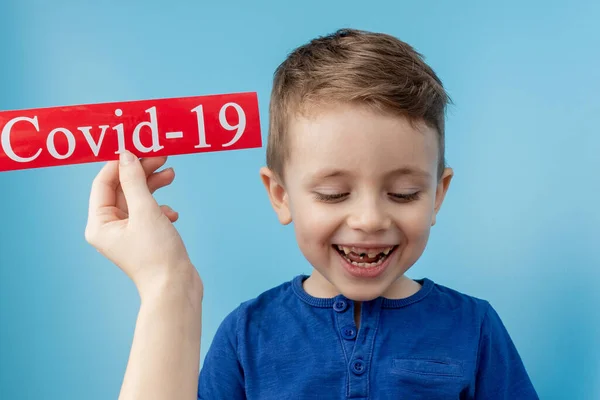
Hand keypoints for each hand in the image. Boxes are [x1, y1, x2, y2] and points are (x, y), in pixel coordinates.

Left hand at [85, 151, 198, 296]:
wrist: (176, 288)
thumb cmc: (157, 254)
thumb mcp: (146, 211)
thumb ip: (135, 180)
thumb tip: (127, 155)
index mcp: (99, 223)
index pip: (103, 183)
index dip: (119, 163)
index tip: (138, 147)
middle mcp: (109, 228)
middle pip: (122, 188)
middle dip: (141, 172)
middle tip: (161, 156)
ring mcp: (128, 233)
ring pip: (138, 198)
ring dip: (153, 185)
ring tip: (171, 174)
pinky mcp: (145, 237)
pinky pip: (149, 212)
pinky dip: (161, 207)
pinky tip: (173, 213)